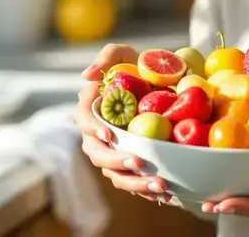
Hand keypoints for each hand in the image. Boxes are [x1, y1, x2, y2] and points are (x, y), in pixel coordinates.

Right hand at [74, 44, 172, 202]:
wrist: (164, 85)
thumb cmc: (139, 66)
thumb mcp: (125, 53)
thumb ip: (107, 56)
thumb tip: (86, 76)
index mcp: (93, 108)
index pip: (83, 120)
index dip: (92, 129)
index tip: (108, 134)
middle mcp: (99, 133)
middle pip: (97, 154)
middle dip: (116, 162)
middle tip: (139, 163)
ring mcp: (115, 151)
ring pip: (116, 174)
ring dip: (134, 183)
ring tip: (159, 185)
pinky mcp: (131, 164)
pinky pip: (134, 182)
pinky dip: (147, 191)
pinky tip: (166, 194)